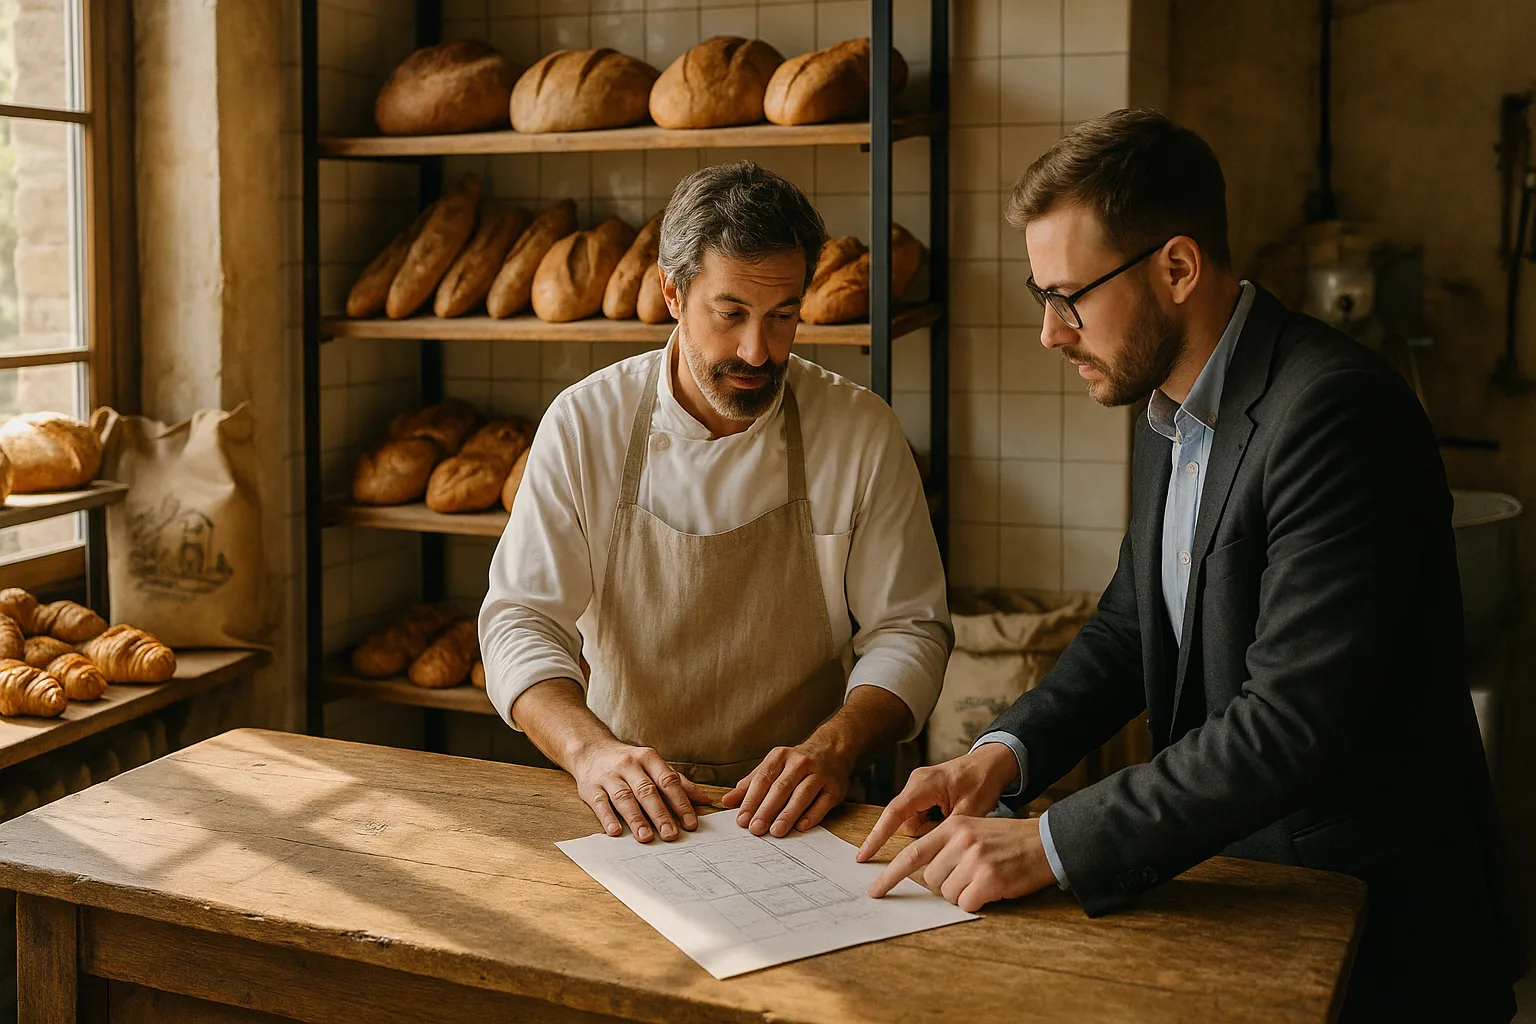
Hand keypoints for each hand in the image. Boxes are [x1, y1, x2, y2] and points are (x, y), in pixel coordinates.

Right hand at [569, 740, 708, 842]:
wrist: (590, 748)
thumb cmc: (628, 761)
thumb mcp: (653, 764)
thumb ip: (678, 781)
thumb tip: (704, 799)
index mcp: (648, 758)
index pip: (668, 780)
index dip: (680, 802)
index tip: (690, 822)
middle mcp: (629, 765)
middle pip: (647, 791)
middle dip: (660, 814)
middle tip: (671, 835)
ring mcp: (609, 776)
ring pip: (624, 798)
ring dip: (636, 819)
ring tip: (646, 837)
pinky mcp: (590, 787)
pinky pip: (600, 803)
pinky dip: (608, 817)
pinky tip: (615, 831)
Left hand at [722, 741, 853, 837]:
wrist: (832, 750)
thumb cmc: (795, 764)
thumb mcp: (772, 767)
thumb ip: (750, 784)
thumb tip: (727, 801)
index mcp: (780, 757)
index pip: (762, 780)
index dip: (751, 800)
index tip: (741, 819)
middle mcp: (800, 763)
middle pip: (780, 788)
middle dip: (767, 809)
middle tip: (756, 829)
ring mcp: (819, 774)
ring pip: (802, 795)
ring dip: (788, 814)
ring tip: (776, 831)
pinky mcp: (834, 788)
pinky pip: (822, 803)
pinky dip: (812, 815)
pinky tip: (801, 827)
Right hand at [855, 743, 1019, 861]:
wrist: (992, 762)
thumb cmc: (982, 781)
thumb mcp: (969, 811)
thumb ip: (945, 831)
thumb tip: (929, 851)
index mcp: (923, 785)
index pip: (893, 814)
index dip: (877, 836)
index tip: (864, 855)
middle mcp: (915, 783)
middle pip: (903, 819)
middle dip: (922, 830)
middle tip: (948, 822)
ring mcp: (918, 786)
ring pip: (912, 819)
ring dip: (929, 827)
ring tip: (955, 815)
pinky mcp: (923, 791)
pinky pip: (919, 813)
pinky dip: (931, 821)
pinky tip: (951, 813)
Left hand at [866, 815, 1056, 912]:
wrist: (1045, 842)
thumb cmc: (1009, 841)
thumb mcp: (974, 831)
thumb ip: (948, 847)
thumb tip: (926, 876)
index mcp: (953, 826)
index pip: (912, 854)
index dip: (891, 875)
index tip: (875, 891)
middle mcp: (960, 840)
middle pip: (931, 880)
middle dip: (946, 886)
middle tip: (969, 879)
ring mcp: (974, 859)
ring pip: (948, 894)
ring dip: (964, 894)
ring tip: (985, 880)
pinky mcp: (988, 878)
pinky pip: (967, 904)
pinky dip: (977, 903)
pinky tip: (993, 889)